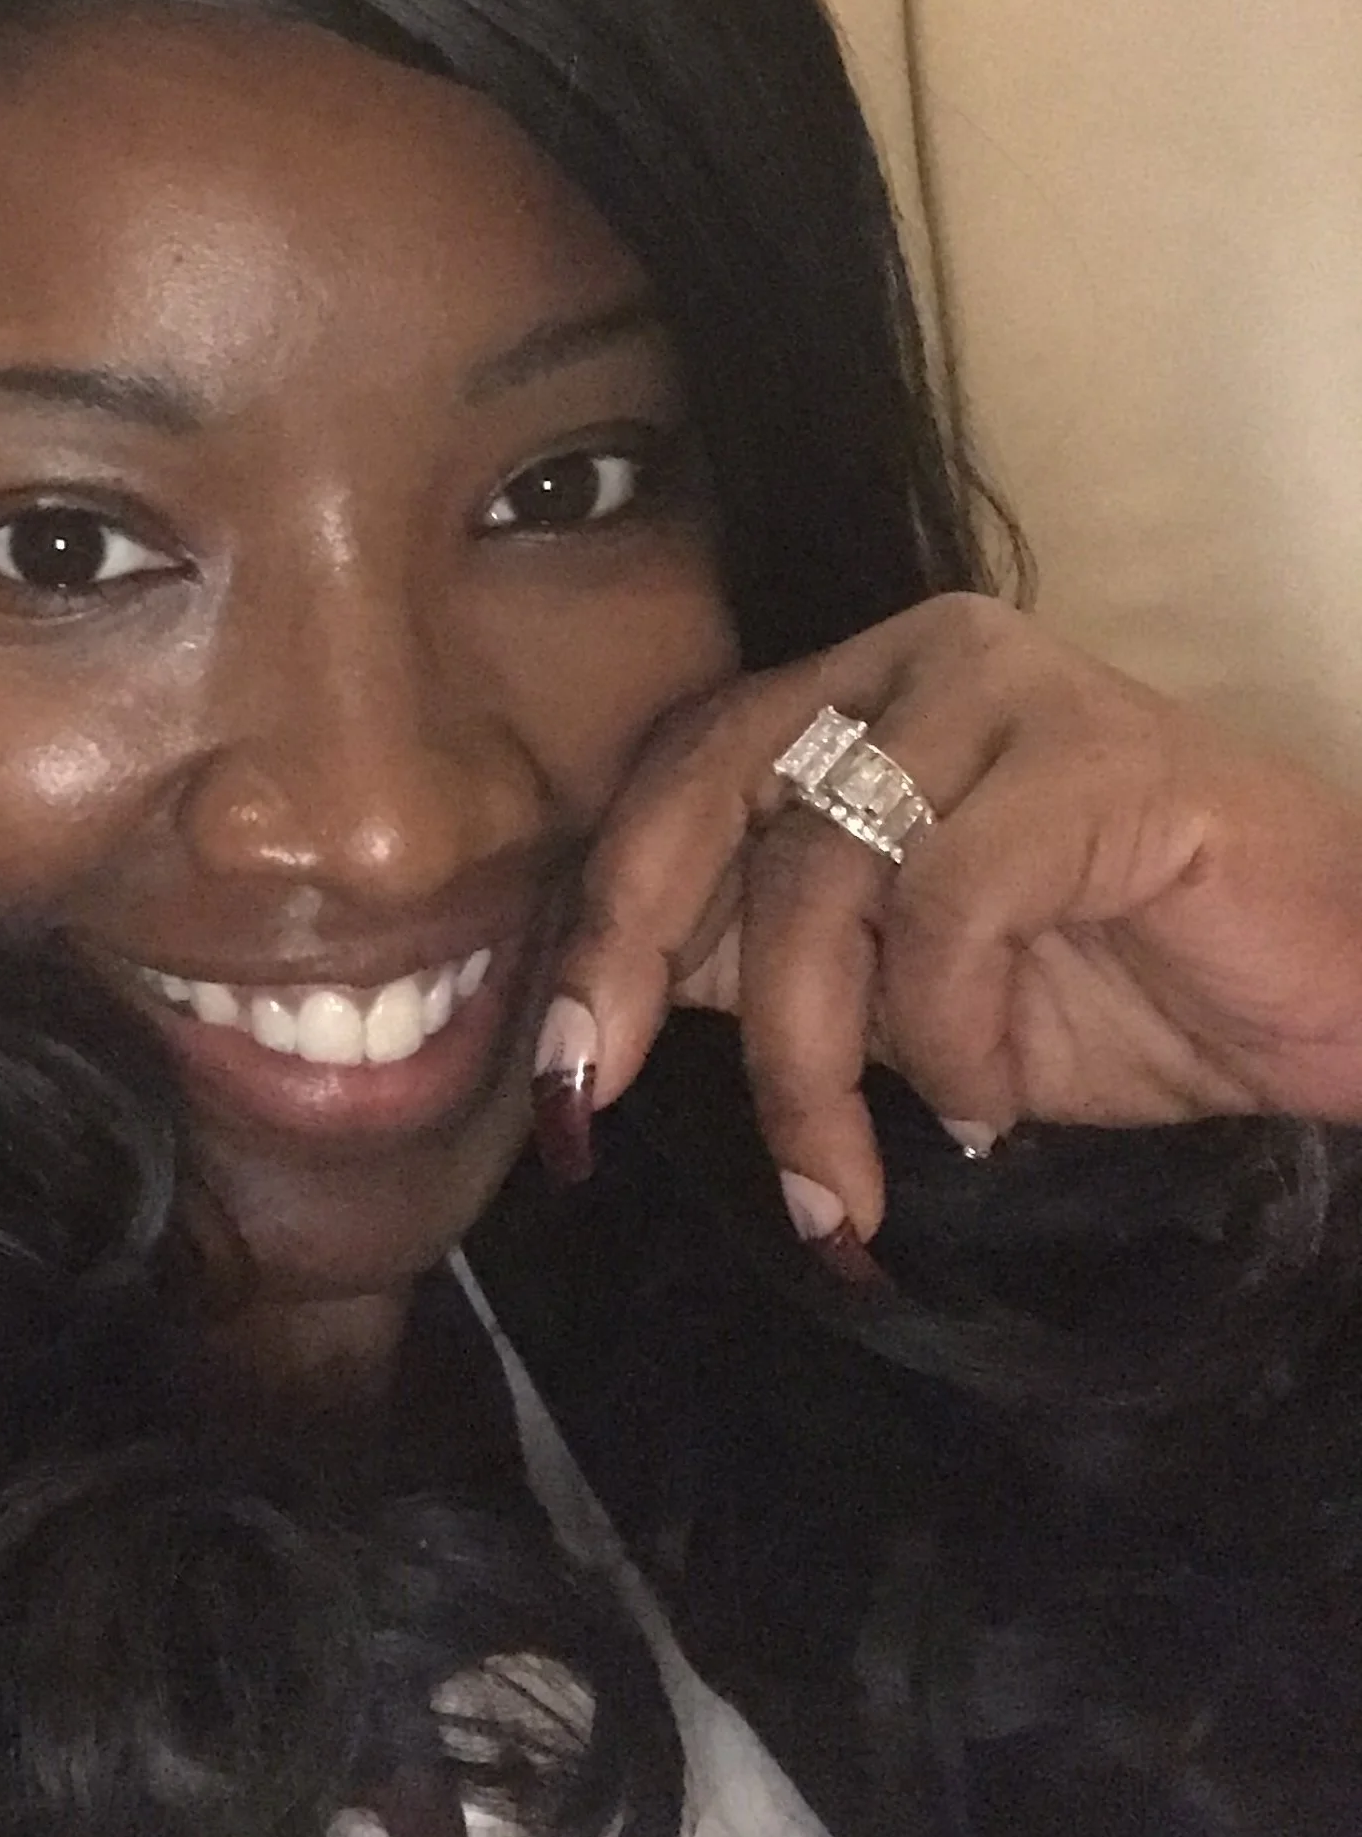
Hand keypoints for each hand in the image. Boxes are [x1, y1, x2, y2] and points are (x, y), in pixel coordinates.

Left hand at [537, 594, 1361, 1257]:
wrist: (1330, 1001)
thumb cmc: (1116, 992)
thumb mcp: (895, 994)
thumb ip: (761, 965)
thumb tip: (587, 1008)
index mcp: (850, 693)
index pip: (675, 777)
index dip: (592, 916)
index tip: (552, 1069)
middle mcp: (913, 657)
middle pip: (714, 794)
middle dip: (633, 959)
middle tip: (605, 1100)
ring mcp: (1006, 687)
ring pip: (824, 870)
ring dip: (813, 1061)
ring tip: (853, 1179)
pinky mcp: (1097, 751)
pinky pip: (951, 902)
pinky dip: (950, 1034)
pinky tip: (988, 1109)